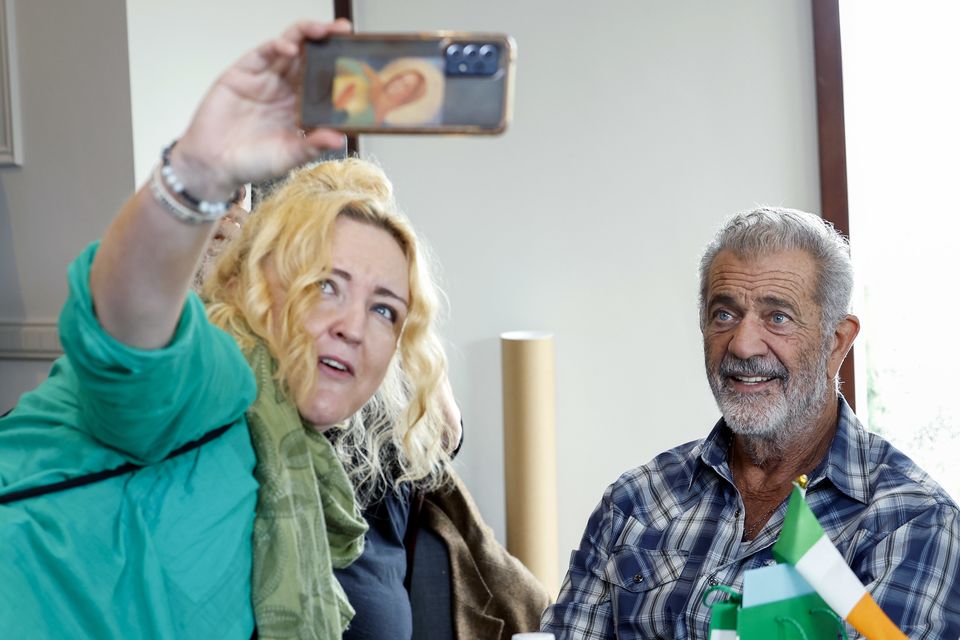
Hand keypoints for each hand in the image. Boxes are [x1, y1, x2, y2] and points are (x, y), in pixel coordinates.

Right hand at [172, 19, 352, 199]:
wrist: (214, 165)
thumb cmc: (253, 162)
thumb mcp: (289, 156)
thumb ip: (312, 145)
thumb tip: (340, 138)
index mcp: (302, 107)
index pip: (326, 80)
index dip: (342, 68)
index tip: (361, 59)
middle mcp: (287, 88)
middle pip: (311, 57)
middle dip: (329, 41)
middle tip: (345, 31)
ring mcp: (266, 78)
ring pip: (290, 47)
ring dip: (307, 35)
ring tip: (323, 30)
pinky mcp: (243, 72)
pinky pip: (264, 53)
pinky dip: (278, 46)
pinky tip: (291, 47)